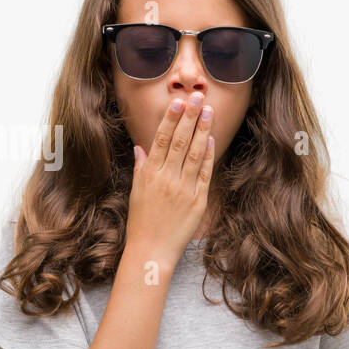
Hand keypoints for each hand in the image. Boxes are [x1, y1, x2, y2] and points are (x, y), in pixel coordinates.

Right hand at [125, 92, 215, 260]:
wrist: (151, 251)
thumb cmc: (141, 222)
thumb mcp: (136, 191)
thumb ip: (141, 167)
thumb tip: (141, 147)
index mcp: (150, 174)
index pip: (162, 139)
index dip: (171, 119)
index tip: (178, 101)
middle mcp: (167, 178)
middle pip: (181, 141)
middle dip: (190, 117)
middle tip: (198, 96)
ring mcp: (184, 189)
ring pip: (195, 154)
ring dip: (203, 130)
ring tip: (209, 111)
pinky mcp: (198, 201)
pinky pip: (205, 174)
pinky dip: (209, 156)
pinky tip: (212, 140)